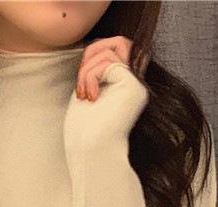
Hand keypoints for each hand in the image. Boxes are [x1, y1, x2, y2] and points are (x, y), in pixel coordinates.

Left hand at [65, 35, 149, 150]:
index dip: (92, 58)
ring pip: (112, 47)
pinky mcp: (133, 85)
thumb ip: (94, 72)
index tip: (81, 88)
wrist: (91, 155)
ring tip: (84, 93)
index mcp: (124, 87)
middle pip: (117, 41)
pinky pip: (108, 62)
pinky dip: (90, 76)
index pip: (112, 51)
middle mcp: (135, 83)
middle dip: (90, 57)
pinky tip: (89, 97)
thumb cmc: (84, 134)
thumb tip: (92, 48)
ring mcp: (137, 83)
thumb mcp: (87, 94)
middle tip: (81, 87)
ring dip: (88, 68)